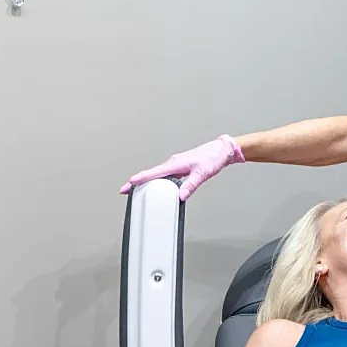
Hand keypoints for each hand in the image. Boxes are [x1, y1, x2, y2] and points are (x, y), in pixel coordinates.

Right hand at [119, 134, 244, 200]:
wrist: (222, 151)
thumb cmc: (213, 158)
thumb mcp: (202, 173)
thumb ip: (191, 185)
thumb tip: (181, 196)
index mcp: (176, 163)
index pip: (154, 172)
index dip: (140, 178)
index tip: (128, 184)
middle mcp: (173, 163)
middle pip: (151, 174)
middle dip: (137, 181)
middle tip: (124, 191)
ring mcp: (176, 165)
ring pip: (157, 174)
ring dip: (146, 181)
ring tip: (135, 190)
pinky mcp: (180, 167)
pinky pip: (164, 175)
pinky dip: (157, 180)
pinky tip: (156, 187)